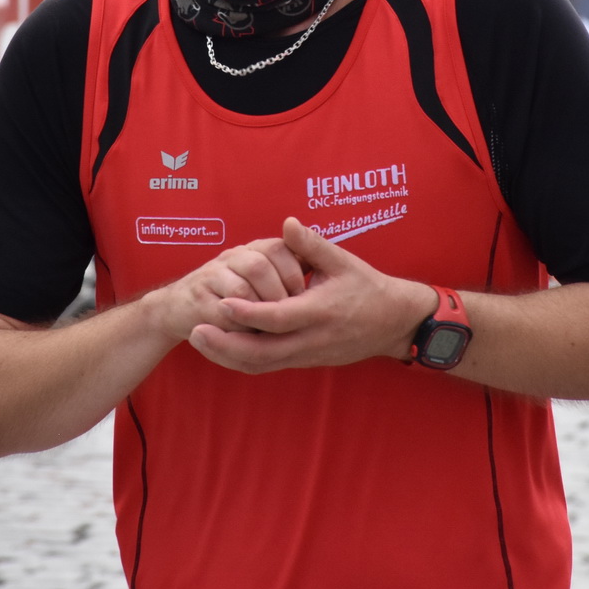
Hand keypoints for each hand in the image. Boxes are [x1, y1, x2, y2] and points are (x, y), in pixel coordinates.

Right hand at [143, 239, 308, 344]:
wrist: (179, 306)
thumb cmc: (230, 295)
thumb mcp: (261, 281)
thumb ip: (287, 272)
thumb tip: (318, 279)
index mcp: (252, 250)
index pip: (279, 248)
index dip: (294, 273)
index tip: (306, 296)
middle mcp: (231, 257)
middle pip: (259, 266)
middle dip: (279, 294)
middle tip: (292, 315)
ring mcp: (212, 276)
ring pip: (241, 289)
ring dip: (259, 311)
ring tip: (273, 328)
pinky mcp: (197, 300)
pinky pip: (222, 313)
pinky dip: (240, 327)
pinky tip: (253, 336)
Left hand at [188, 217, 434, 374]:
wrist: (393, 323)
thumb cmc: (367, 287)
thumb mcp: (343, 261)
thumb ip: (312, 244)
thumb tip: (287, 223)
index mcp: (320, 311)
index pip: (279, 317)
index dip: (249, 312)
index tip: (223, 301)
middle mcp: (311, 339)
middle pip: (262, 352)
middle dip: (226, 345)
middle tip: (195, 331)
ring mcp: (306, 354)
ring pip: (261, 364)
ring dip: (227, 356)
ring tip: (199, 340)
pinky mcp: (303, 360)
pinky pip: (267, 365)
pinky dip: (241, 360)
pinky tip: (221, 347)